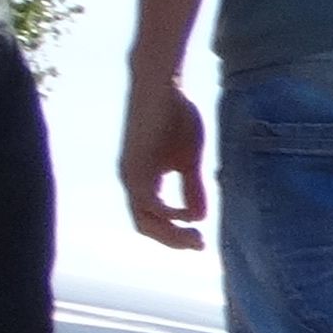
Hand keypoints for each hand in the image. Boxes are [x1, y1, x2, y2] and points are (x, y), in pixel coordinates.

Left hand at [119, 74, 208, 250]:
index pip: (152, 221)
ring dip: (170, 233)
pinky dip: (168, 213)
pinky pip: (148, 200)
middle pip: (145, 226)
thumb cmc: (175, 117)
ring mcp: (131, 174)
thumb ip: (192, 188)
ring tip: (196, 237)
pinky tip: (187, 215)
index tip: (202, 242)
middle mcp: (132, 182)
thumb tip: (198, 217)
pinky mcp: (136, 164)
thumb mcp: (189, 159)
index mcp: (144, 181)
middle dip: (173, 241)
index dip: (175, 235)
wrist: (162, 86)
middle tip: (200, 246)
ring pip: (144, 219)